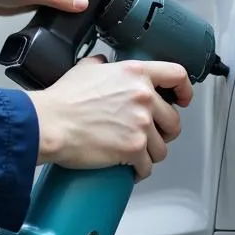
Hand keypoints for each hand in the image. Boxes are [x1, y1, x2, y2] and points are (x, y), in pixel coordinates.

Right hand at [26, 55, 192, 181]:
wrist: (50, 123)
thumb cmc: (63, 99)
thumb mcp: (85, 69)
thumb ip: (101, 64)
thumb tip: (103, 64)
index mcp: (135, 74)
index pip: (177, 75)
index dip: (184, 89)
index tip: (183, 99)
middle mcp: (143, 97)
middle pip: (173, 120)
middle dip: (163, 131)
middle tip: (148, 134)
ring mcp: (141, 124)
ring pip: (162, 147)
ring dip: (150, 153)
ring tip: (135, 154)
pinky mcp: (134, 149)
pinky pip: (147, 166)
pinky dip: (139, 170)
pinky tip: (129, 169)